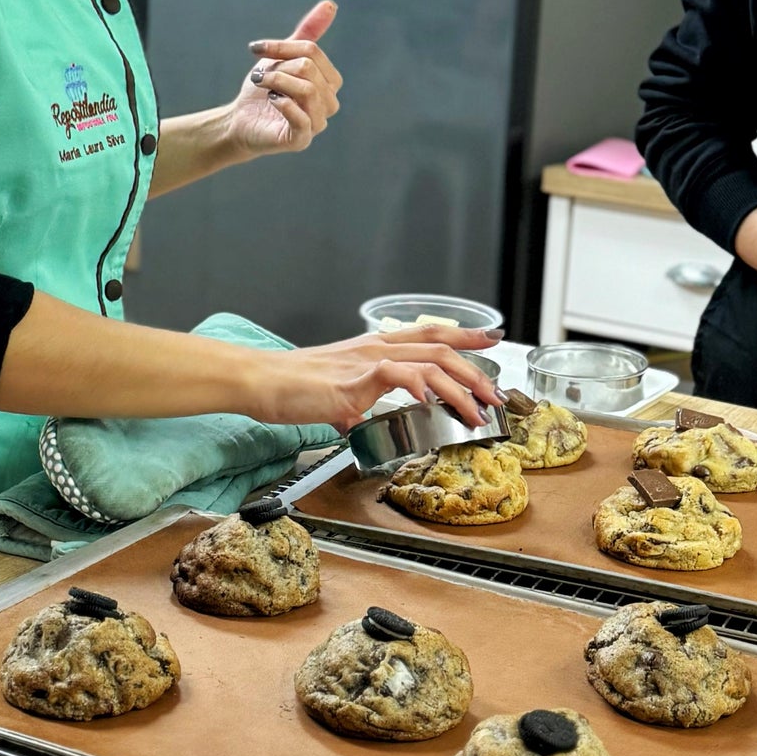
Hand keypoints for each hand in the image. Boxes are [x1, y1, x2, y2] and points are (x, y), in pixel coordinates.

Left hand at [226, 0, 342, 157]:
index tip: (257, 49)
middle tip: (260, 76)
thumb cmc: (265, 89)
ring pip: (307, 90)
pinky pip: (302, 118)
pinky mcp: (302, 140)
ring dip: (276, 82)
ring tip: (261, 84)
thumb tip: (330, 4)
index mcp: (329, 82)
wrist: (241, 119)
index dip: (282, 47)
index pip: (312, 52)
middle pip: (309, 68)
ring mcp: (318, 124)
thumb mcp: (282, 56)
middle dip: (278, 67)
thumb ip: (308, 33)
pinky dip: (283, 104)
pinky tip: (270, 100)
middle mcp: (329, 103)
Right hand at [252, 325, 507, 431]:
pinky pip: (396, 376)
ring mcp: (366, 362)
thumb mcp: (334, 394)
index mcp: (374, 348)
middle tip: (496, 394)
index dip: (464, 335)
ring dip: (460, 388)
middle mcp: (376, 348)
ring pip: (429, 363)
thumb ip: (353, 405)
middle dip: (475, 371)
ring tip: (477, 411)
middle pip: (440, 347)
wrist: (260, 381)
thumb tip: (356, 422)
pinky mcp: (353, 381)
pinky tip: (432, 401)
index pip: (429, 333)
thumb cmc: (290, 387)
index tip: (492, 338)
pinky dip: (420, 387)